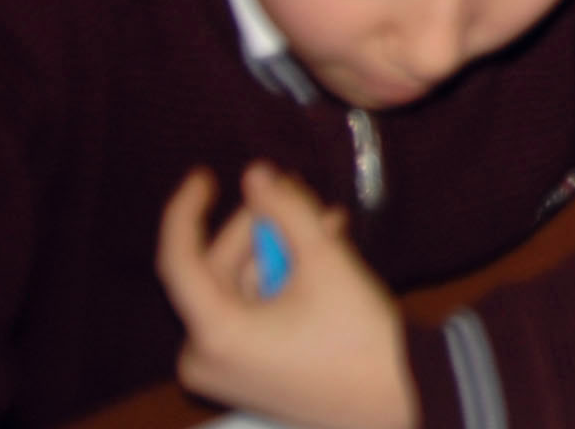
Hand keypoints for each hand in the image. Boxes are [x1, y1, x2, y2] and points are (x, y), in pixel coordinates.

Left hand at [157, 164, 416, 428]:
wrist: (396, 400)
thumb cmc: (358, 334)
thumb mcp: (325, 261)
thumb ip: (287, 211)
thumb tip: (256, 174)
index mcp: (214, 333)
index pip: (178, 260)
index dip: (187, 211)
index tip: (205, 174)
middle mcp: (203, 357)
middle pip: (216, 272)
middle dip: (262, 232)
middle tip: (304, 196)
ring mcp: (221, 371)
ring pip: (238, 290)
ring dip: (280, 254)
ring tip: (330, 226)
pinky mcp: (243, 375)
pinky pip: (248, 314)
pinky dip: (279, 284)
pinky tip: (320, 256)